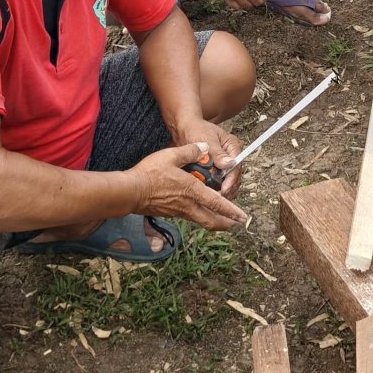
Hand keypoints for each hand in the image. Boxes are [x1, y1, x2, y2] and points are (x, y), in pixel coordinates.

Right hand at [129, 141, 246, 230]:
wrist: (130, 191)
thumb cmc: (150, 173)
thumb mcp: (171, 155)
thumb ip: (190, 151)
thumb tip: (203, 147)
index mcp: (192, 190)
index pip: (217, 203)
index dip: (232, 211)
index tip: (243, 217)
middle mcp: (188, 205)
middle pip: (211, 220)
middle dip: (226, 224)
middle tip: (237, 225)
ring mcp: (179, 211)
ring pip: (201, 221)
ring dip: (214, 222)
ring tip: (223, 221)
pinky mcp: (170, 213)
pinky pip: (190, 217)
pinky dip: (200, 217)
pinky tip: (200, 212)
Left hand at [174, 117, 244, 199]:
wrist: (183, 129)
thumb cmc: (195, 129)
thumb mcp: (206, 138)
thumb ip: (217, 152)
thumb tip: (229, 163)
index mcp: (233, 147)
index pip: (237, 166)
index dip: (231, 180)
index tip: (224, 190)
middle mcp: (231, 156)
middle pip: (234, 177)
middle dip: (227, 189)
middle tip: (217, 198)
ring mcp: (223, 165)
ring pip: (227, 182)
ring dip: (221, 191)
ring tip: (212, 199)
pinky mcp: (215, 171)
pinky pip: (218, 183)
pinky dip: (213, 189)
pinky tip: (207, 195)